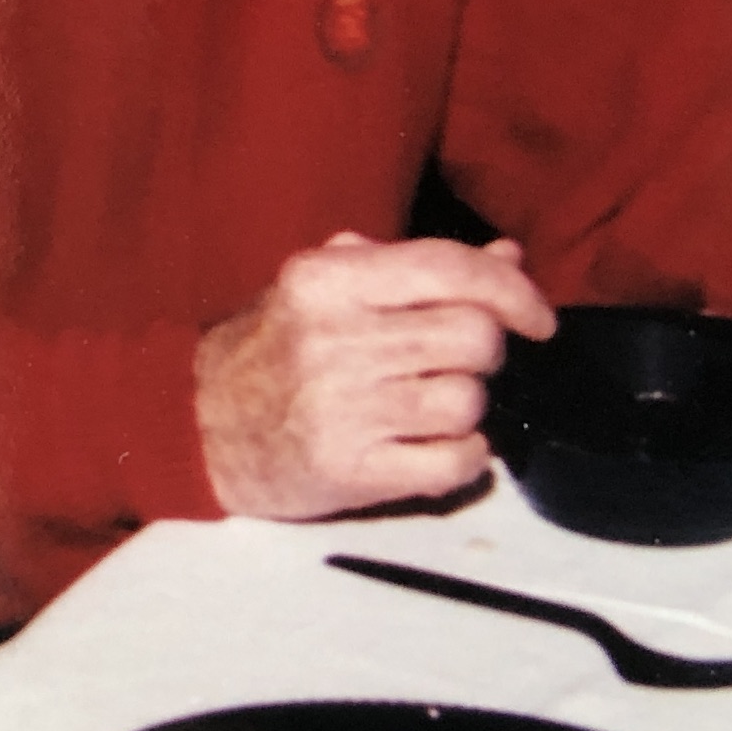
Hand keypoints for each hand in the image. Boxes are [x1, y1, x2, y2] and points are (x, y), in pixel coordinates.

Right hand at [194, 233, 556, 519]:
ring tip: (429, 406)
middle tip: (457, 364)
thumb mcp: (328, 289)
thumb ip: (415, 270)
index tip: (537, 316)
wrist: (195, 426)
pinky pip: (453, 463)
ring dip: (467, 406)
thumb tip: (508, 259)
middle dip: (485, 353)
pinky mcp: (348, 472)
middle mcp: (332, 340)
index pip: (449, 268)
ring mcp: (340, 410)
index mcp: (327, 281)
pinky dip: (463, 457)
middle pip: (473, 338)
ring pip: (467, 401)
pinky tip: (433, 448)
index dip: (513, 289)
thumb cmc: (272, 349)